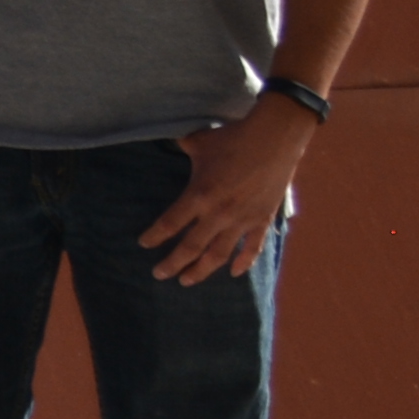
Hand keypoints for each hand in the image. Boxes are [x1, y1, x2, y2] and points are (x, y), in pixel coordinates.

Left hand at [142, 99, 313, 283]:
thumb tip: (169, 141)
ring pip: (219, 255)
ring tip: (187, 280)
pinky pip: (252, 248)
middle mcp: (219, 213)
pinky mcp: (262, 220)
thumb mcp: (198, 142)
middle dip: (172, 264)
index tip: (143, 244)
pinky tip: (234, 273)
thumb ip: (181, 148)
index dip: (154, 237)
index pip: (170, 224)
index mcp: (199, 195)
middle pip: (191, 247)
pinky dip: (243, 262)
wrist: (275, 138)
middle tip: (159, 274)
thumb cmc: (233, 138)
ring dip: (201, 270)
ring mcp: (243, 220)